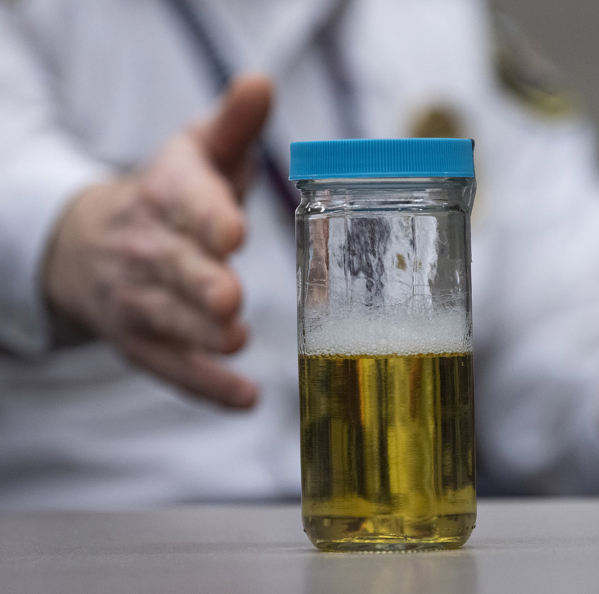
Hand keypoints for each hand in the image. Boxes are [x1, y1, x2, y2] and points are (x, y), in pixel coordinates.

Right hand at [42, 75, 272, 408]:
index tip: (233, 230)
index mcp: (165, 195)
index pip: (184, 204)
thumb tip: (262, 82)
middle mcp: (147, 248)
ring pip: (165, 319)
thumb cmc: (169, 195)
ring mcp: (139, 298)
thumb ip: (233, 125)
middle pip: (171, 268)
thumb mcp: (195, 152)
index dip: (207, 217)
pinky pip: (168, 366)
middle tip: (229, 298)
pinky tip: (243, 400)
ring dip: (198, 335)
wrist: (92, 242)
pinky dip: (204, 385)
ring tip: (233, 340)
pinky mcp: (141, 340)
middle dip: (199, 283)